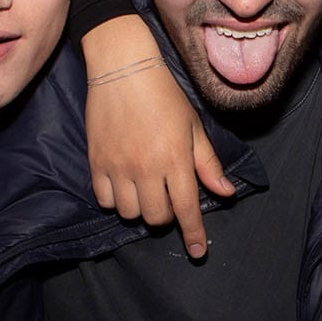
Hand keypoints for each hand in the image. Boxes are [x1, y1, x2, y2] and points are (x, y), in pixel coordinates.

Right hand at [82, 17, 233, 258]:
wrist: (123, 68)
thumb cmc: (165, 96)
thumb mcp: (193, 127)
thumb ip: (207, 164)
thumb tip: (226, 193)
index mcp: (175, 159)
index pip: (187, 208)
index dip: (193, 234)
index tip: (197, 252)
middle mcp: (147, 168)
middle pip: (156, 218)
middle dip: (166, 216)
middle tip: (168, 197)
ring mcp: (118, 167)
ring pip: (129, 213)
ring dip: (140, 208)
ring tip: (145, 189)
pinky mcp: (96, 162)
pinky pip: (104, 199)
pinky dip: (115, 199)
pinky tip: (123, 184)